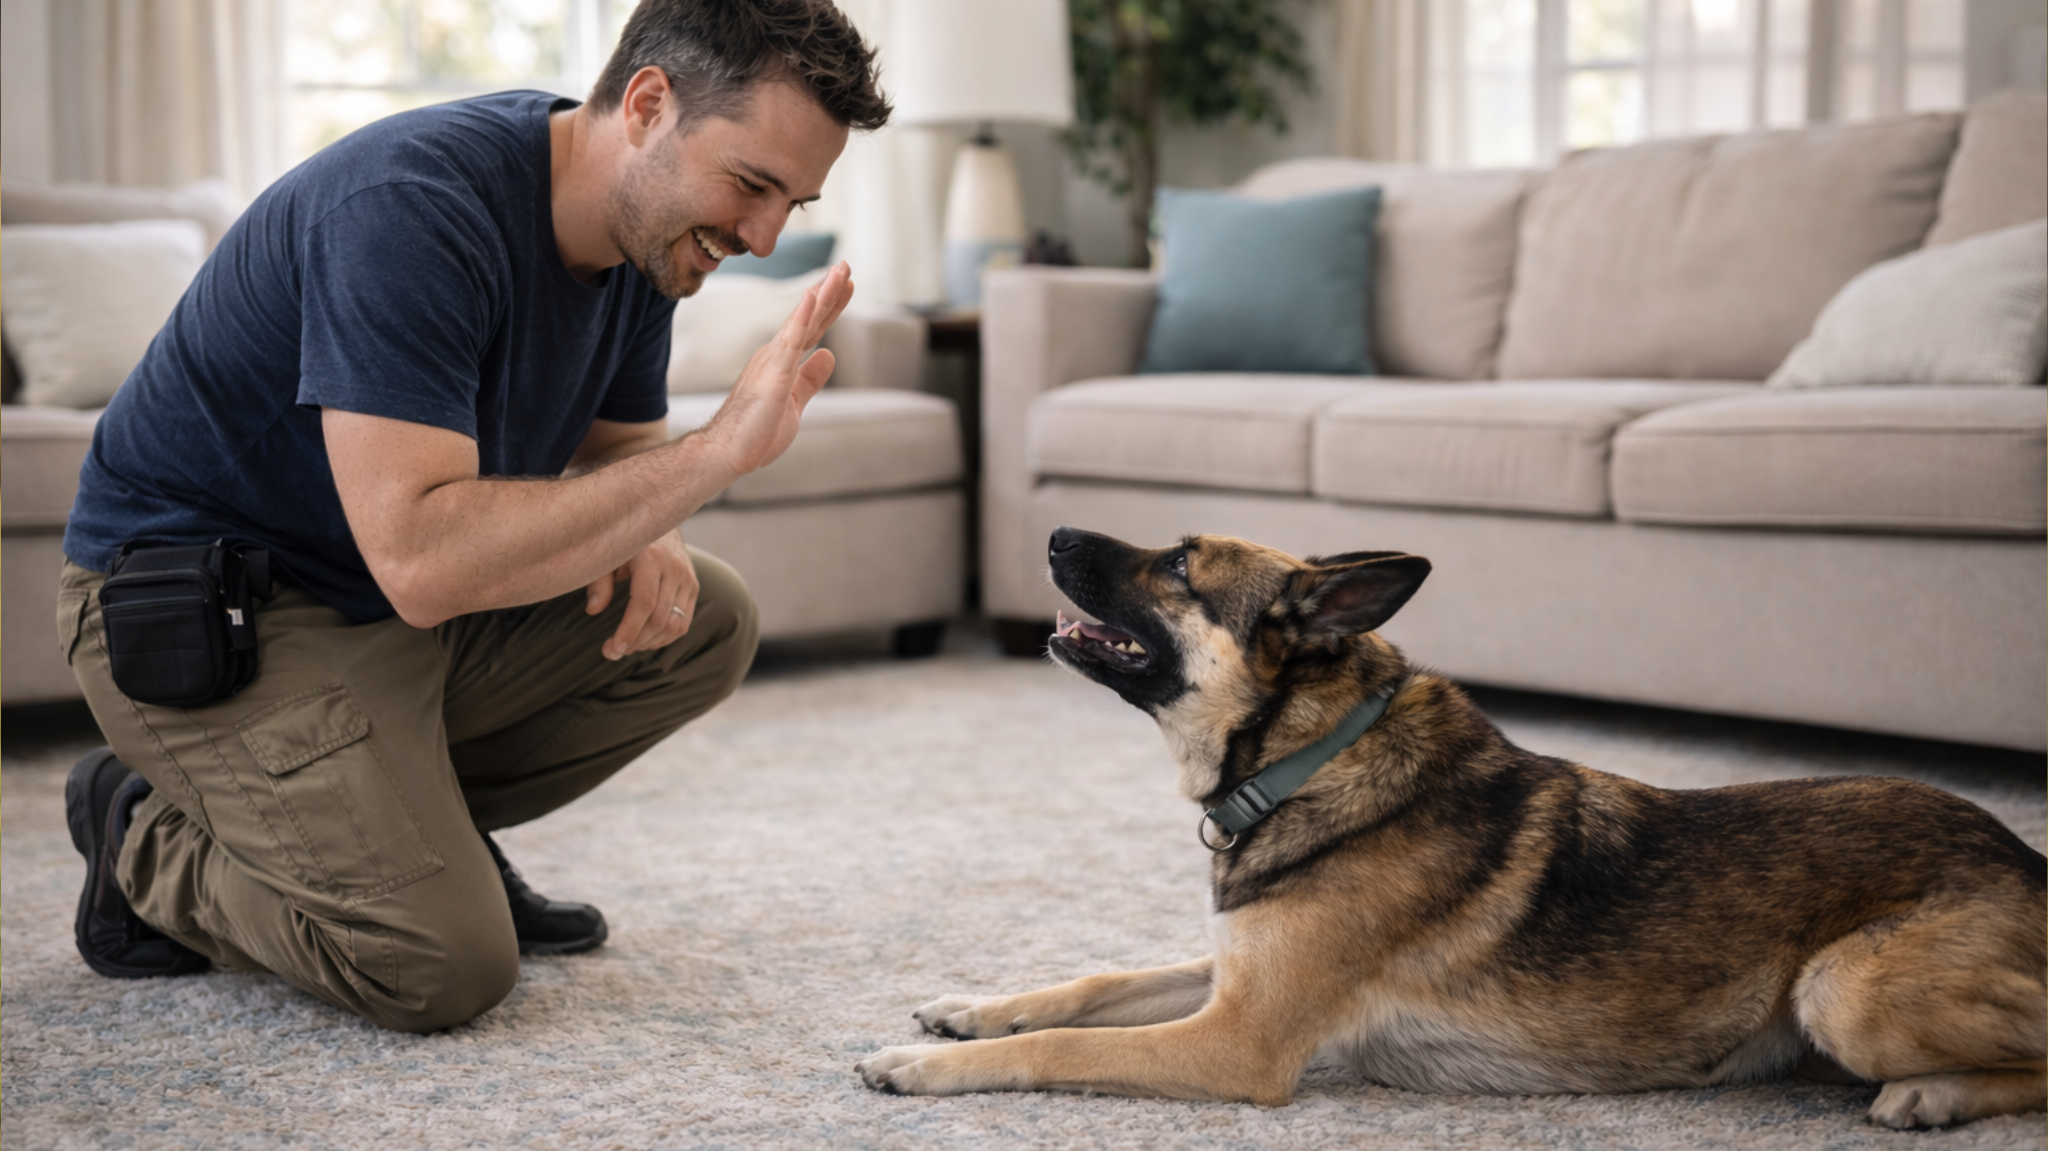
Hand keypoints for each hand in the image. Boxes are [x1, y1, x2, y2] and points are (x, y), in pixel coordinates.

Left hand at [585, 530, 697, 659]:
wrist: (656, 518)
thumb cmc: (623, 538)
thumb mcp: (606, 554)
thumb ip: (599, 581)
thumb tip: (594, 610)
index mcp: (651, 557)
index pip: (644, 603)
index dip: (629, 630)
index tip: (612, 649)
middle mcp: (675, 567)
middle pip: (660, 618)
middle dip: (635, 641)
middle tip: (612, 652)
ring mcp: (688, 577)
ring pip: (674, 624)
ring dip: (649, 643)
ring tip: (626, 646)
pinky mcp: (693, 586)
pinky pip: (684, 622)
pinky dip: (665, 637)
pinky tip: (645, 640)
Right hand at [702, 260, 854, 478]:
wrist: (726, 453)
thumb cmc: (756, 431)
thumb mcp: (794, 402)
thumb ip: (810, 379)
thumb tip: (829, 353)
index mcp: (782, 362)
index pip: (812, 328)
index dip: (830, 306)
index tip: (847, 284)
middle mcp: (776, 355)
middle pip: (809, 318)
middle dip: (829, 291)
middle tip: (846, 265)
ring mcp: (773, 363)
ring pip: (802, 322)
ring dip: (821, 296)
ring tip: (839, 272)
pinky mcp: (772, 376)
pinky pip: (790, 343)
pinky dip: (801, 318)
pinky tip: (812, 298)